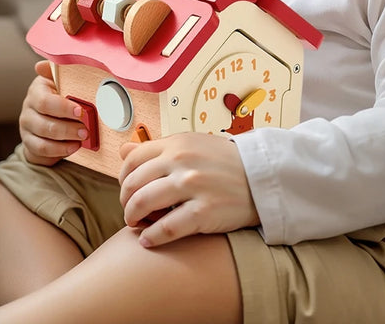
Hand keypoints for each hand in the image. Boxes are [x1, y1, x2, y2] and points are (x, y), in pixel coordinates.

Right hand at [19, 60, 87, 165]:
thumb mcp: (62, 82)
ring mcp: (27, 127)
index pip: (45, 102)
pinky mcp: (29, 144)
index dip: (63, 108)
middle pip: (45, 123)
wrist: (50, 117)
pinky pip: (42, 150)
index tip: (80, 111)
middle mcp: (28, 109)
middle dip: (68, 128)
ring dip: (66, 140)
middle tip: (86, 129)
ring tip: (83, 138)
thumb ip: (58, 71)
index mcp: (37, 91)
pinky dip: (60, 150)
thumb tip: (41, 64)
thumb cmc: (60, 96)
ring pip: (44, 138)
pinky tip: (74, 147)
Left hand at [118, 132, 259, 247]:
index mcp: (177, 143)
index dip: (123, 179)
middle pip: (133, 183)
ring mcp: (193, 186)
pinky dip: (151, 237)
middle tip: (130, 212)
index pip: (132, 159)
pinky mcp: (204, 212)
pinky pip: (166, 228)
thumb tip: (124, 148)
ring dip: (133, 218)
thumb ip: (158, 148)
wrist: (262, 176)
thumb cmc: (224, 162)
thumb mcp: (192, 145)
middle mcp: (182, 161)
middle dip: (125, 201)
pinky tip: (149, 241)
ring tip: (137, 225)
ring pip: (143, 203)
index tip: (127, 190)